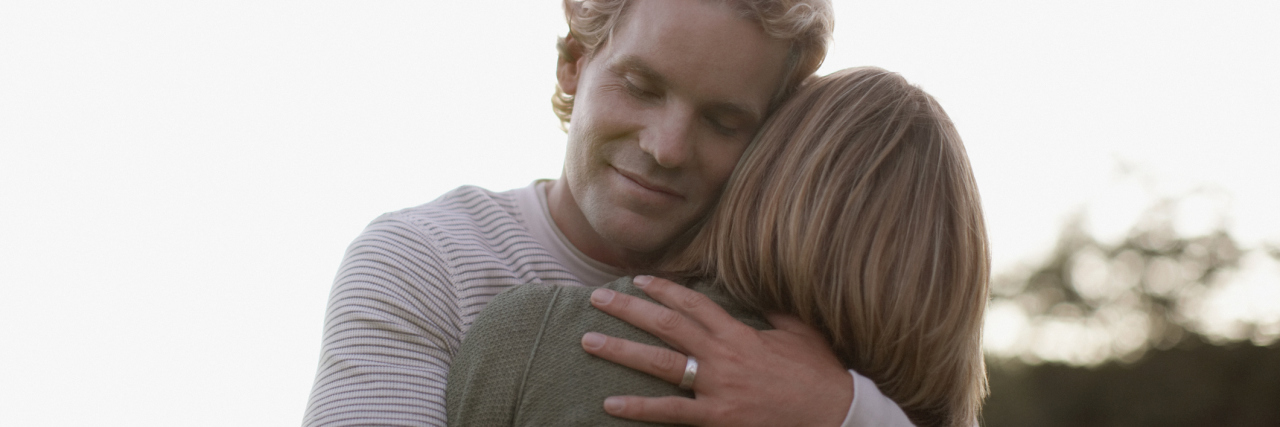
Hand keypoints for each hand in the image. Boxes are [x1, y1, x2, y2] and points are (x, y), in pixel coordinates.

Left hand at [581, 275, 852, 426]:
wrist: (835, 415)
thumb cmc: (820, 375)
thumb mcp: (800, 332)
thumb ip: (773, 310)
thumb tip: (759, 287)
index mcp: (740, 332)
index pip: (693, 303)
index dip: (664, 288)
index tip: (638, 280)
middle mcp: (722, 356)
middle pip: (666, 325)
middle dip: (628, 309)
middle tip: (597, 298)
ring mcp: (716, 388)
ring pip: (659, 364)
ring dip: (621, 351)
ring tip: (589, 341)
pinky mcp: (717, 418)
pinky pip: (670, 412)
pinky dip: (639, 409)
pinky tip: (610, 404)